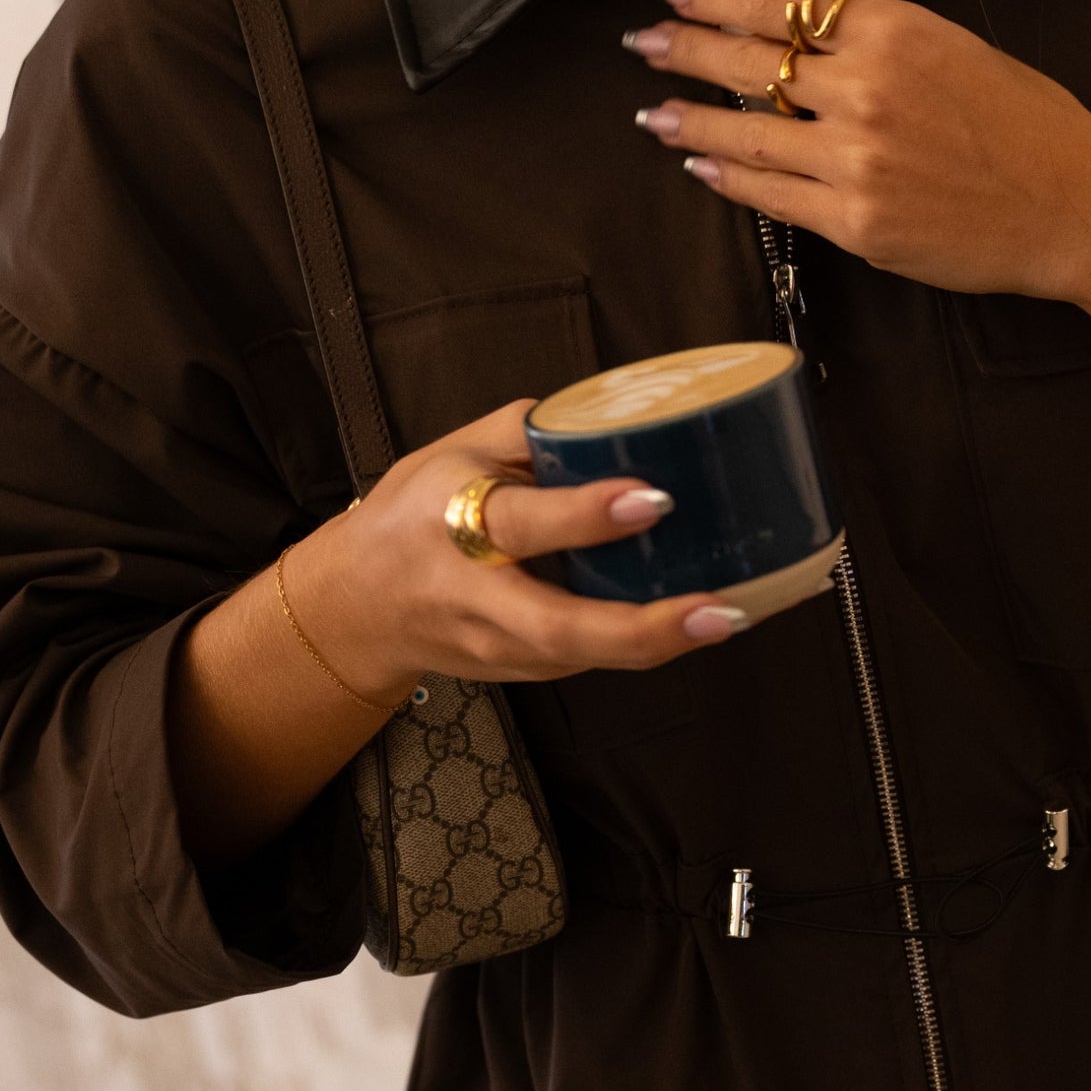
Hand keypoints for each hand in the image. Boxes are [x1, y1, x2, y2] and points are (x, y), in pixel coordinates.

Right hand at [287, 398, 744, 707]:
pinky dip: (649, 644)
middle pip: (561, 628)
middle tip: (718, 609)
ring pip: (587, 658)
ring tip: (735, 613)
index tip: (655, 497)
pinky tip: (701, 621)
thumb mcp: (451, 452)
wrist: (354, 609)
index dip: (587, 516)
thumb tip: (612, 417)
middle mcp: (476, 597)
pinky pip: (595, 660)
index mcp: (451, 523)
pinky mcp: (525, 672)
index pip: (523, 524)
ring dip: (664, 643)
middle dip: (644, 627)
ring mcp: (501, 647)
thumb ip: (527, 434)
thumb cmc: (411, 517)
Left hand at [624, 0, 1090, 302]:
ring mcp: (856, 160)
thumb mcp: (956, 49)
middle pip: (750, 63)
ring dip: (692, 121)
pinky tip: (702, 165)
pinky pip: (773, 197)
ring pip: (750, 133)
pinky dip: (731, 177)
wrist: (1074, 207)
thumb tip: (811, 38)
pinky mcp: (857, 222)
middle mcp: (865, 89)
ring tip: (654, 115)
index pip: (780, 3)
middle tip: (642, 46)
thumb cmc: (1028, 126)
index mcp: (893, 31)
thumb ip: (882, 42)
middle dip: (685, 52)